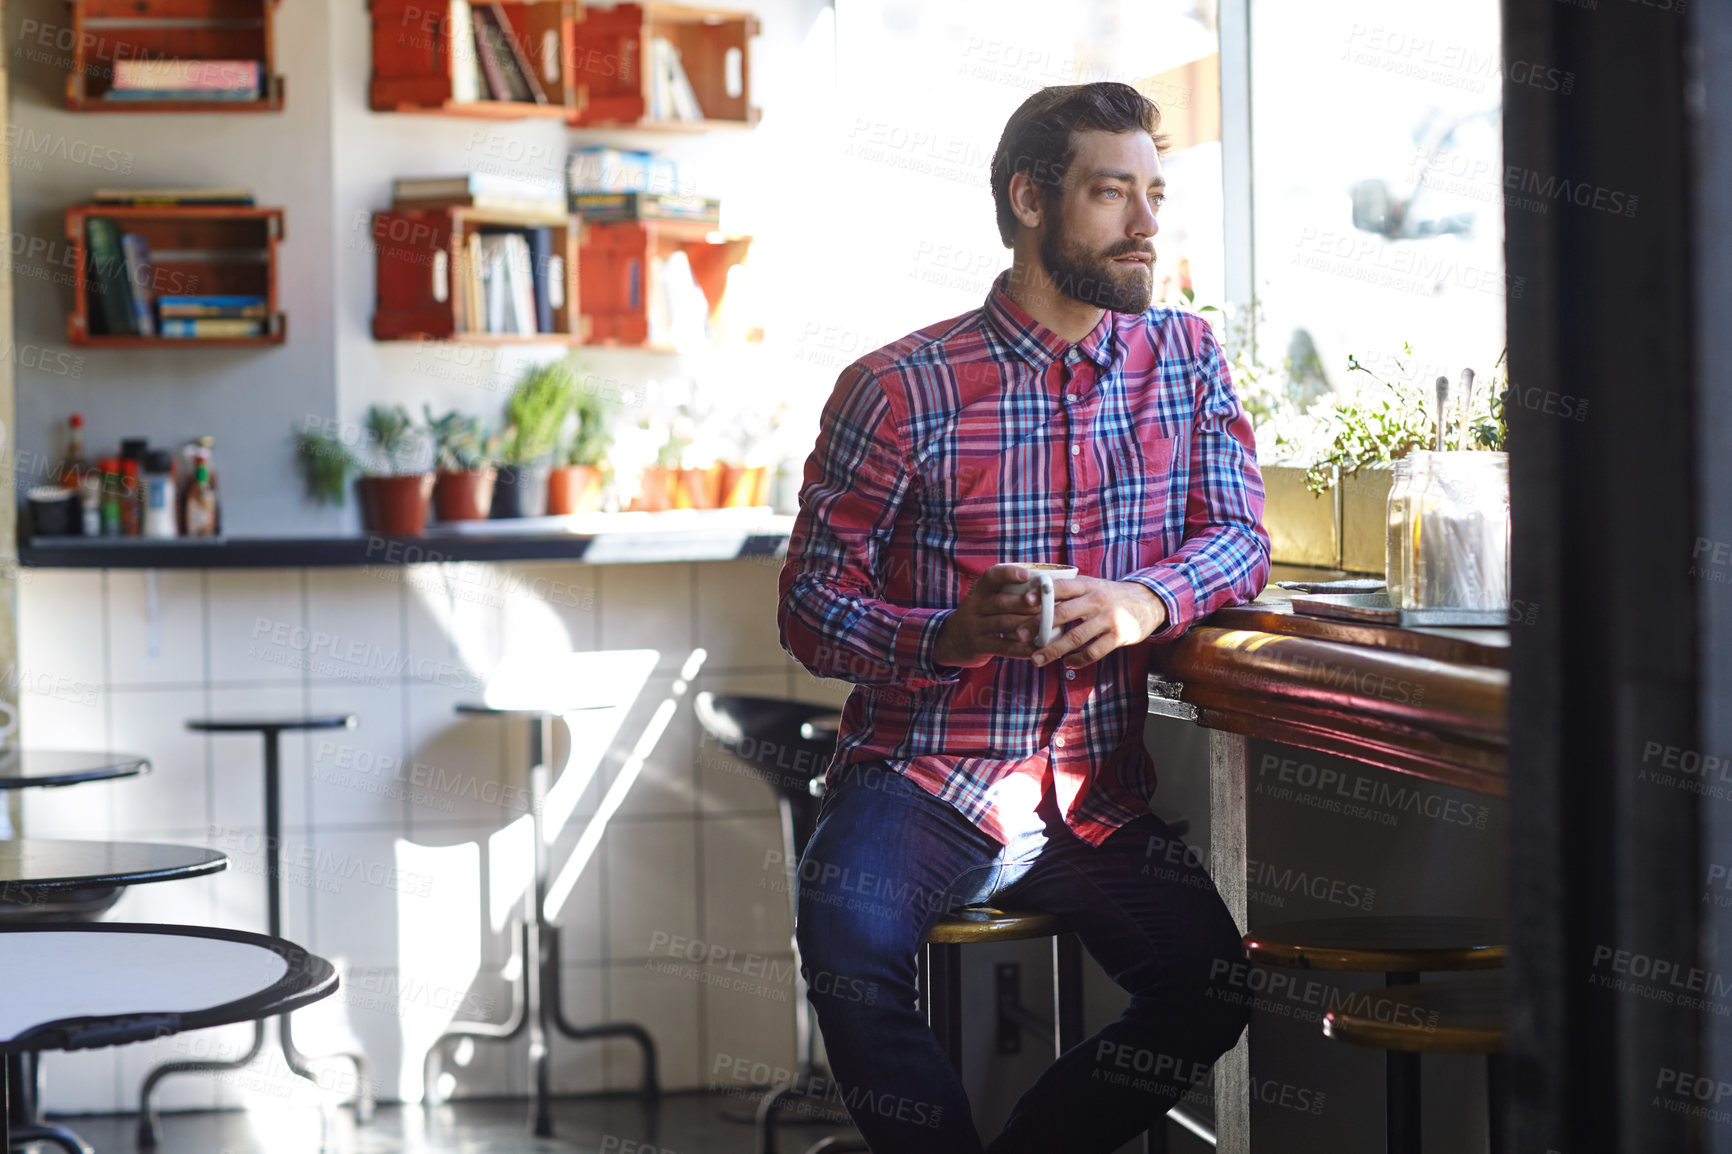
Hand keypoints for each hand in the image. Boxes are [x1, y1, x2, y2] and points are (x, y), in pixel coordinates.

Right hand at [933, 565, 1045, 667]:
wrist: (951, 641)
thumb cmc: (979, 616)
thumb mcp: (983, 600)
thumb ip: (1004, 592)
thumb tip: (1039, 585)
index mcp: (978, 591)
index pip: (991, 577)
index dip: (1008, 574)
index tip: (1027, 575)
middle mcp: (974, 606)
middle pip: (1001, 602)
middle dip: (1026, 603)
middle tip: (1046, 605)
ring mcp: (974, 627)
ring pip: (1004, 624)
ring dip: (1028, 624)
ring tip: (1047, 625)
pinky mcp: (978, 646)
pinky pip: (1003, 646)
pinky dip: (1022, 648)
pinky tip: (1036, 648)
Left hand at [1031, 578, 1167, 669]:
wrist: (1149, 601)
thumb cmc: (1111, 595)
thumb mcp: (1093, 585)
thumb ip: (1070, 590)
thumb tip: (1034, 597)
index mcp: (1088, 585)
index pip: (1061, 587)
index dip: (1042, 594)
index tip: (1023, 602)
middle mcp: (1097, 600)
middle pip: (1063, 613)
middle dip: (1038, 625)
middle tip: (1019, 635)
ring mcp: (1109, 619)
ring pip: (1075, 637)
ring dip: (1053, 650)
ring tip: (1036, 659)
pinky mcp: (1119, 636)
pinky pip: (1094, 652)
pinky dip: (1078, 660)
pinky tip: (1067, 663)